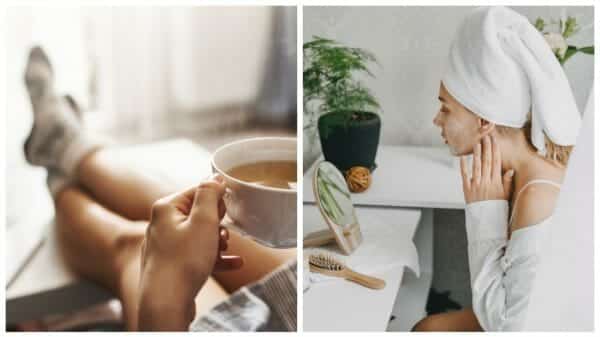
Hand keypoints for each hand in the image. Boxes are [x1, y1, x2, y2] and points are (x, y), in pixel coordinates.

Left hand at [138, 175, 242, 329]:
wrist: (165, 302)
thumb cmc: (183, 261)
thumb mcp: (203, 221)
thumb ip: (209, 195)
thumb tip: (214, 178)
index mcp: (166, 208)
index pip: (197, 191)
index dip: (216, 201)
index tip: (226, 213)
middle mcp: (161, 224)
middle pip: (198, 214)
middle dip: (217, 224)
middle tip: (223, 235)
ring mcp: (165, 246)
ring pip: (199, 236)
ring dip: (218, 242)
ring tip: (226, 250)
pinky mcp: (171, 266)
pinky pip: (196, 255)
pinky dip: (214, 258)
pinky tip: (234, 264)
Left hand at [460, 135, 513, 203]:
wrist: (485, 219)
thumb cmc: (496, 206)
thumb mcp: (506, 195)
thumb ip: (507, 182)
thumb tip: (510, 170)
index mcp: (496, 182)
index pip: (496, 163)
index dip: (495, 151)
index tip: (495, 141)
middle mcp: (486, 182)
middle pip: (486, 161)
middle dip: (486, 148)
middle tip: (485, 137)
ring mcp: (476, 185)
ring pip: (476, 166)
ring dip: (476, 154)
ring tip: (476, 143)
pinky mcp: (467, 189)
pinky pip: (464, 175)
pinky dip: (463, 166)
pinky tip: (462, 158)